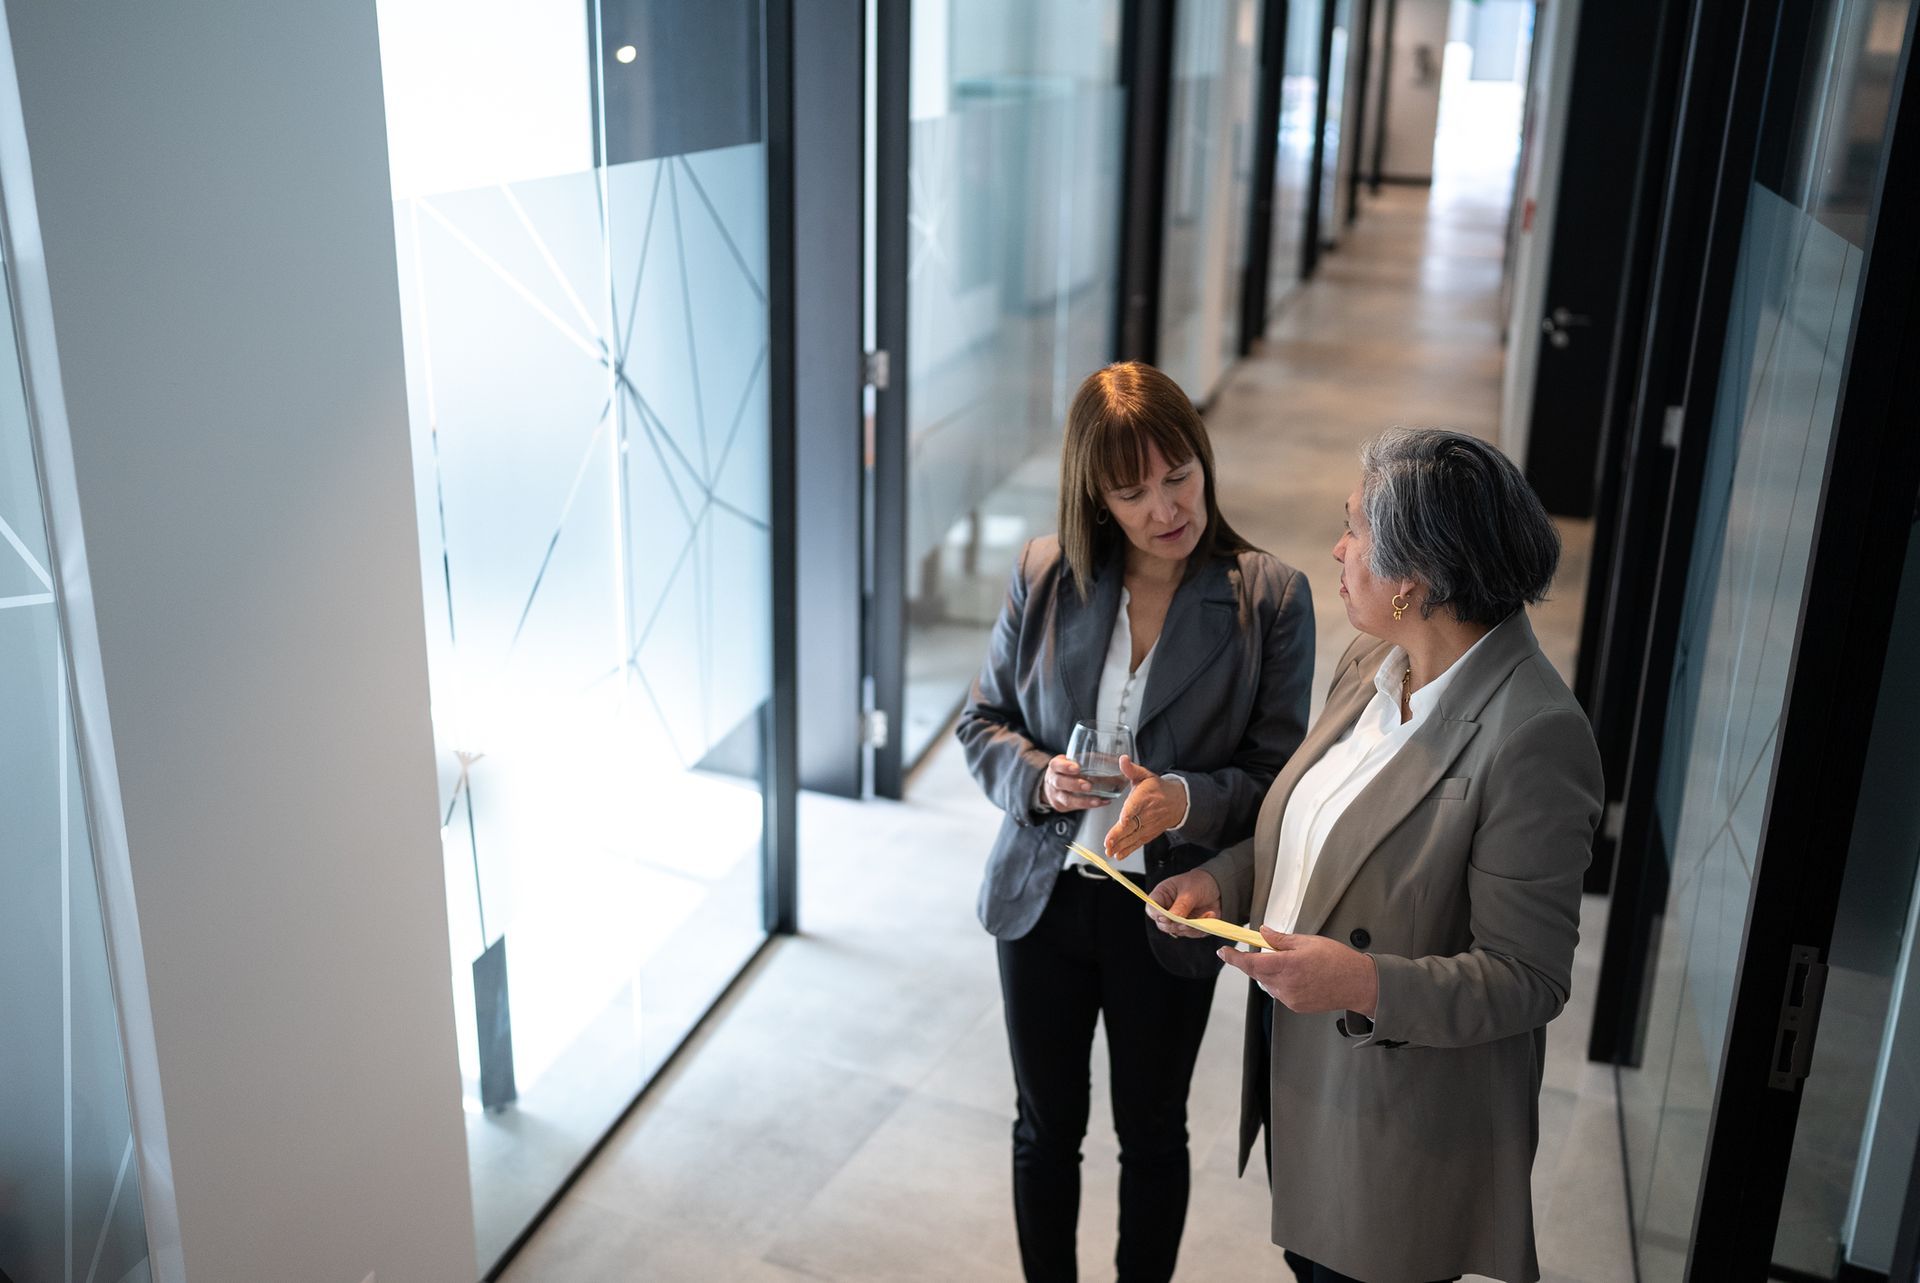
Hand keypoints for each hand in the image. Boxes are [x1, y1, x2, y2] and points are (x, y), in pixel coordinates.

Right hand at [1043, 755, 1109, 812]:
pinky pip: (1076, 807)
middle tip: (1088, 786)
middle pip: (1060, 783)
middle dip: (1074, 784)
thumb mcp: (1070, 762)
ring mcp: (1056, 795)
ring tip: (1097, 800)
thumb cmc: (1067, 771)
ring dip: (1083, 800)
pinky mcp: (1062, 806)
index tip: (1077, 768)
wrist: (1052, 786)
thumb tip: (1117, 759)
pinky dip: (1089, 805)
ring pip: (1067, 799)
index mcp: (1055, 767)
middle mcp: (1053, 781)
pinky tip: (1102, 802)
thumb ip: (1087, 760)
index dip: (1065, 767)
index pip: (1056, 765)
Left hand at [1103, 756, 1188, 858]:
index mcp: (1145, 796)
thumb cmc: (1156, 788)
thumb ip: (1131, 769)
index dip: (1130, 812)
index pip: (1136, 805)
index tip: (1123, 819)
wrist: (1177, 802)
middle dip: (1119, 835)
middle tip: (1108, 842)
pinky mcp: (1148, 833)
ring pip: (1133, 836)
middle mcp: (1147, 813)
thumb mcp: (1145, 775)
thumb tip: (1122, 759)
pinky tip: (1118, 855)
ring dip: (1120, 845)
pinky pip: (1138, 842)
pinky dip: (1128, 850)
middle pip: (1132, 825)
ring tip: (1109, 851)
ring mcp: (1148, 825)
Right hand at [1143, 869, 1221, 937]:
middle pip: (1163, 924)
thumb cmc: (1199, 882)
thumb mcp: (1190, 891)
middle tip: (1185, 922)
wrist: (1217, 886)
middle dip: (1174, 925)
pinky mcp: (1191, 927)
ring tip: (1203, 916)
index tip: (1165, 917)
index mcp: (1162, 895)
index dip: (1156, 914)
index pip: (1151, 908)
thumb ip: (1181, 905)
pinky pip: (1193, 933)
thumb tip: (1173, 919)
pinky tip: (1210, 915)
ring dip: (1190, 927)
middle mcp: (1168, 909)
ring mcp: (1179, 920)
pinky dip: (1202, 927)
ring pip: (1178, 931)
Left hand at [1218, 929, 1378, 1015]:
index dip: (1234, 957)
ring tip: (1291, 963)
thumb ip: (1280, 939)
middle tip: (1264, 951)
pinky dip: (1280, 982)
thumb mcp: (1307, 941)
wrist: (1358, 984)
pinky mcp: (1295, 1006)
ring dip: (1269, 972)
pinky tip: (1297, 976)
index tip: (1223, 952)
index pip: (1251, 962)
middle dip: (1254, 962)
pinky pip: (1279, 992)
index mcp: (1287, 965)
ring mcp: (1290, 998)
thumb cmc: (1337, 960)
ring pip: (1267, 983)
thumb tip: (1263, 933)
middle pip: (1257, 973)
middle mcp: (1285, 985)